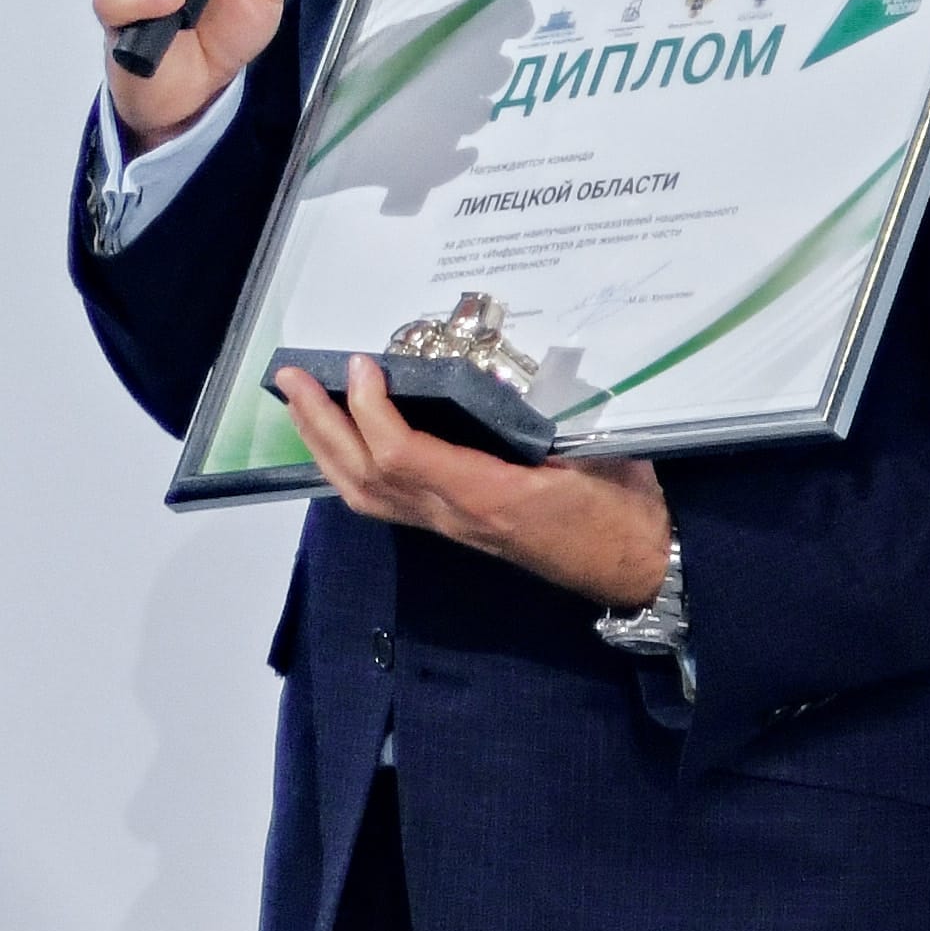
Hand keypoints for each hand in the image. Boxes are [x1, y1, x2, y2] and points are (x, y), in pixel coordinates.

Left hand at [275, 357, 675, 611]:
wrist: (638, 566)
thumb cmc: (622, 508)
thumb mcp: (589, 451)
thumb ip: (536, 418)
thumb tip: (492, 371)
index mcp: (487, 497)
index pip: (401, 456)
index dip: (370, 409)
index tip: (362, 364)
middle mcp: (454, 517)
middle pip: (363, 476)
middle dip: (320, 425)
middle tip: (291, 377)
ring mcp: (450, 527)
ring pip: (364, 495)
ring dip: (325, 447)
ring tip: (301, 405)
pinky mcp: (454, 529)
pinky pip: (385, 502)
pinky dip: (351, 468)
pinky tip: (342, 442)